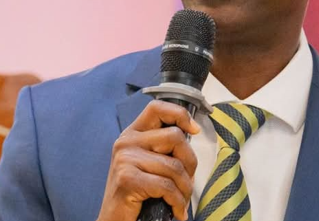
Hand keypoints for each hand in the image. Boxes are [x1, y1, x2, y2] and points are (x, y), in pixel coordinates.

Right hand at [96, 100, 200, 220]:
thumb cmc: (136, 195)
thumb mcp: (148, 163)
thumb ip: (163, 147)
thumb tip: (192, 132)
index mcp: (132, 134)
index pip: (157, 108)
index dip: (179, 114)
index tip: (194, 129)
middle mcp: (126, 142)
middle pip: (175, 137)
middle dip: (190, 163)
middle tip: (187, 182)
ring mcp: (125, 159)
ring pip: (174, 166)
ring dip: (185, 189)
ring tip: (181, 201)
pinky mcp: (127, 179)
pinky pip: (167, 186)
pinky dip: (177, 202)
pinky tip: (176, 210)